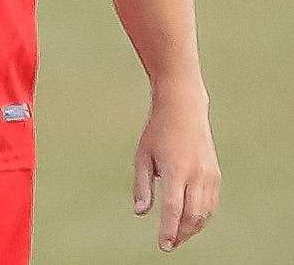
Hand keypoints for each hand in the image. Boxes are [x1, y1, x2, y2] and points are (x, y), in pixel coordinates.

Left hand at [133, 89, 220, 251]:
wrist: (183, 109)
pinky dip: (201, 217)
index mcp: (176, 169)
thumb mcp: (143, 155)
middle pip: (192, 216)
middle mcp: (196, 175)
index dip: (168, 230)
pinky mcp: (216, 175)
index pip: (173, 209)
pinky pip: (211, 204)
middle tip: (169, 245)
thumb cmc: (158, 131)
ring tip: (177, 236)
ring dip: (192, 228)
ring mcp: (209, 176)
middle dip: (181, 234)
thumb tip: (140, 213)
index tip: (163, 246)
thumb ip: (142, 186)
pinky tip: (190, 221)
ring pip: (204, 213)